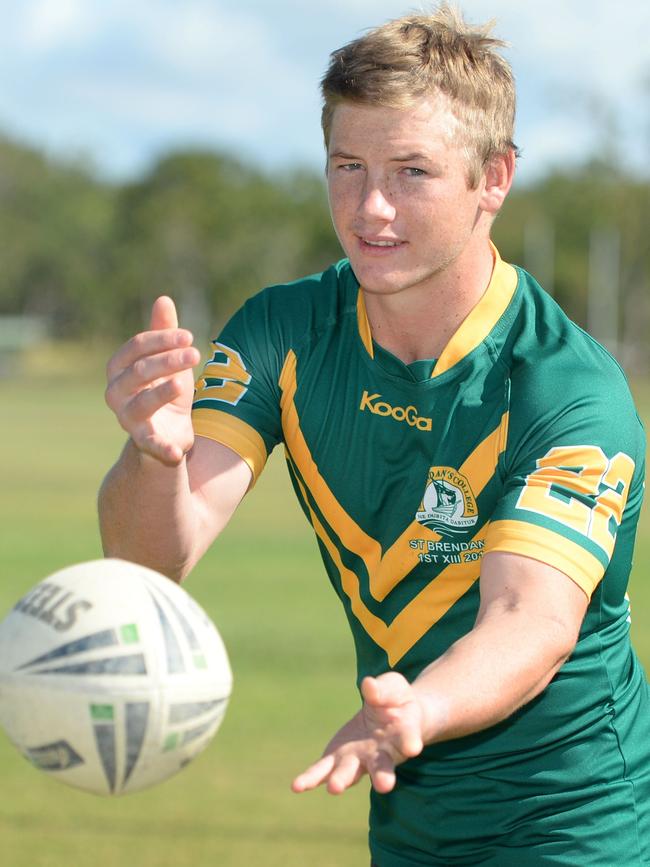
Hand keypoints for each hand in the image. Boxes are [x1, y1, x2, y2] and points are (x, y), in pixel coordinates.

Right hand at [105, 296, 200, 464]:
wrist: (166, 432)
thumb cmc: (163, 389)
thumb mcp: (168, 360)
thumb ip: (164, 334)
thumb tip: (163, 299)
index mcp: (119, 369)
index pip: (135, 347)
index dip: (161, 339)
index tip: (189, 336)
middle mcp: (116, 393)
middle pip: (138, 372)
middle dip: (167, 360)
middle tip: (195, 353)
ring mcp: (127, 419)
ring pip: (140, 404)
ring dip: (160, 393)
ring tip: (182, 383)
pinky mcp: (144, 443)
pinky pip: (150, 446)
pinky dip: (163, 449)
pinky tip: (178, 452)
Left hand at [292, 672, 425, 795]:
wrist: (393, 715)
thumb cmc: (397, 700)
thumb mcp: (393, 687)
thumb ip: (382, 689)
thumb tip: (368, 686)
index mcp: (403, 734)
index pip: (408, 738)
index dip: (409, 741)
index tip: (413, 747)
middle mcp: (382, 754)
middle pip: (382, 766)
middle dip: (382, 776)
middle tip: (385, 786)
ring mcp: (359, 759)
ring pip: (352, 773)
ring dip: (343, 780)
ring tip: (334, 788)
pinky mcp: (337, 758)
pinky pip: (324, 770)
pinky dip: (311, 778)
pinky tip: (297, 786)